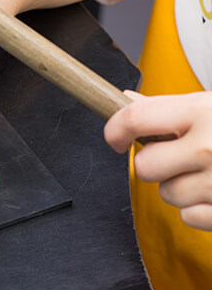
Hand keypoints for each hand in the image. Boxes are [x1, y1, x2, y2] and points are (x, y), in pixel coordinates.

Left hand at [104, 91, 211, 230]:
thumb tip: (125, 99)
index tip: (115, 138)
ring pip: (167, 194)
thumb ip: (169, 107)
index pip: (135, 118)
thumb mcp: (210, 107)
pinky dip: (200, 208)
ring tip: (207, 173)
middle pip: (144, 165)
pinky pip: (188, 216)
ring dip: (180, 186)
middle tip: (178, 157)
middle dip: (154, 164)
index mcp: (202, 111)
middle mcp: (208, 147)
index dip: (115, 129)